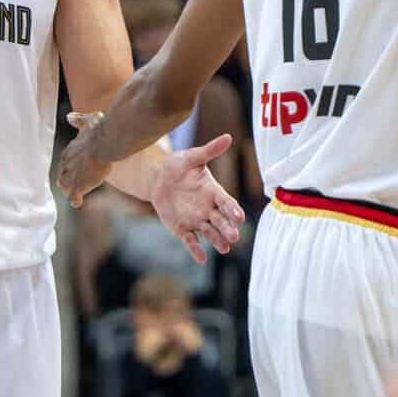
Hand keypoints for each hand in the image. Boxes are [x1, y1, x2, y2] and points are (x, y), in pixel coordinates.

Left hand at [57, 110, 118, 206]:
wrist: (104, 142)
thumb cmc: (98, 131)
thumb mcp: (87, 121)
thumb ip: (78, 120)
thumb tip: (70, 117)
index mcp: (69, 151)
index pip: (64, 162)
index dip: (66, 167)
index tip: (68, 169)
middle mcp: (67, 164)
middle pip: (62, 175)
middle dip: (64, 180)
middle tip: (65, 185)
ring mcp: (72, 176)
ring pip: (66, 187)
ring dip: (69, 190)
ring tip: (71, 195)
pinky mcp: (80, 185)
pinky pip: (74, 196)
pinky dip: (75, 199)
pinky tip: (76, 202)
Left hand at [146, 134, 243, 262]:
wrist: (157, 179)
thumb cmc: (177, 166)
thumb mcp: (191, 157)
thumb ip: (209, 150)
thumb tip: (228, 136)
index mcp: (213, 192)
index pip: (227, 202)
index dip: (233, 210)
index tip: (240, 217)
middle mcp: (208, 208)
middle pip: (221, 220)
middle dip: (228, 228)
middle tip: (234, 236)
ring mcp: (197, 220)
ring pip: (210, 232)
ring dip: (217, 240)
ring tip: (224, 248)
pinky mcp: (183, 228)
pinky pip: (191, 241)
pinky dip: (196, 250)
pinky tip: (201, 259)